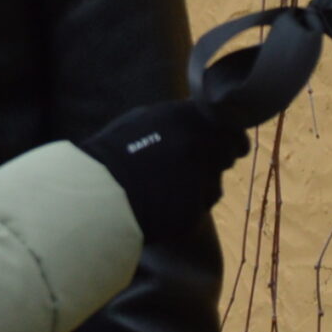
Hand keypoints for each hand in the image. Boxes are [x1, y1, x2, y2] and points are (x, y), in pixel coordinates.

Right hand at [78, 99, 249, 242]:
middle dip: (214, 162)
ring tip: (165, 186)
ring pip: (213, 185)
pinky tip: (161, 203)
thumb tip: (205, 124)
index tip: (230, 146)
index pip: (234, 131)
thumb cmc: (115, 151)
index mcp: (191, 120)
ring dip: (200, 186)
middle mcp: (202, 148)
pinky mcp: (193, 212)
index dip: (232, 140)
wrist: (97, 190)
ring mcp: (200, 182)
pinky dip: (185, 206)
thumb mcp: (146, 119)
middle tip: (186, 166)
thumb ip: (182, 120)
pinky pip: (197, 208)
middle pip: (227, 158)